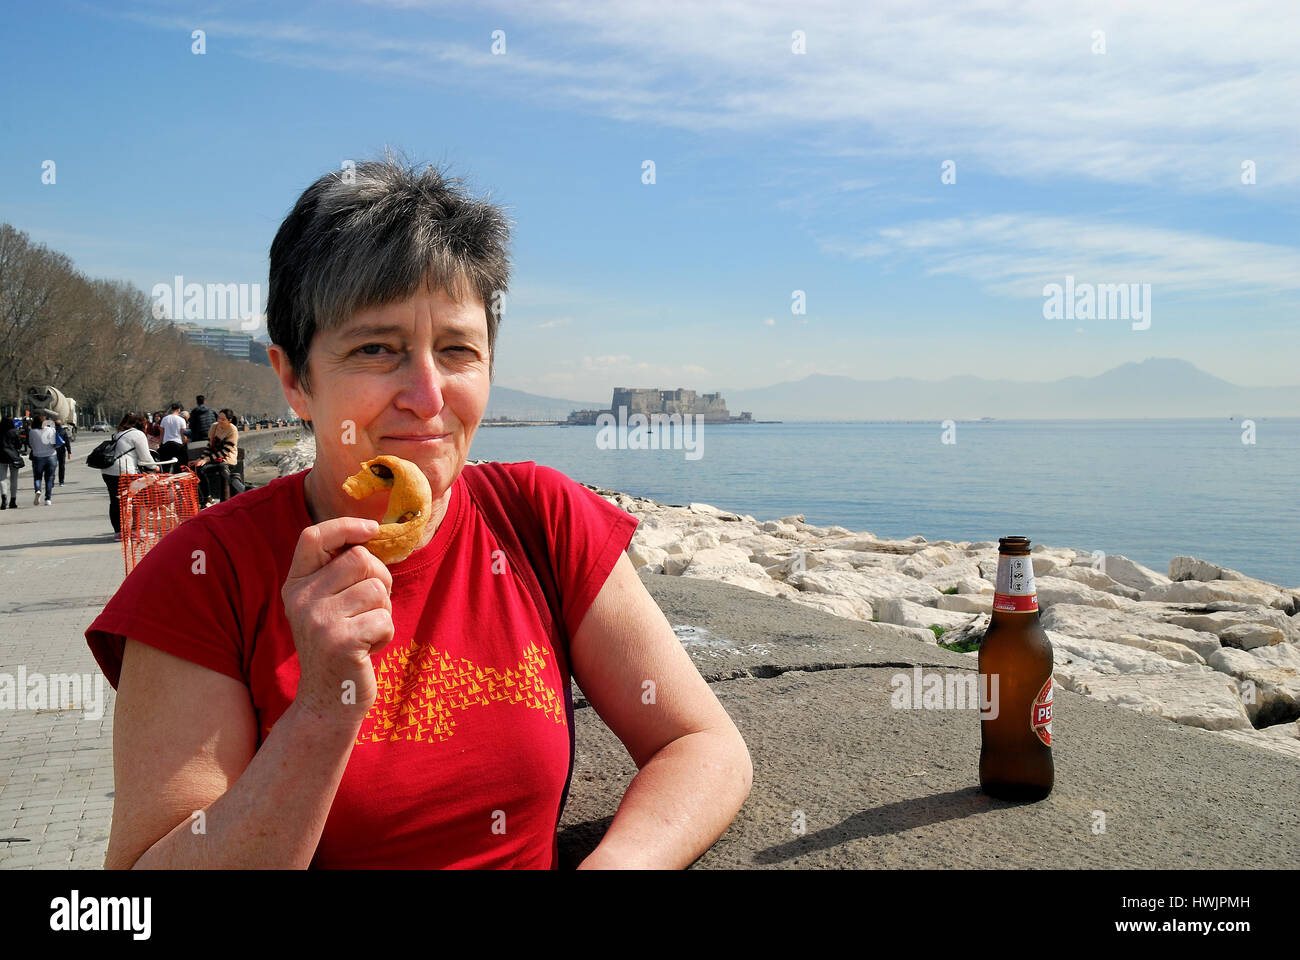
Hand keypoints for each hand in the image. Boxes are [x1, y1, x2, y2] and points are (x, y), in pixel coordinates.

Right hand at [282, 517, 393, 726]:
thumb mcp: (328, 605)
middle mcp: (301, 599)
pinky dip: (386, 633)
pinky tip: (368, 650)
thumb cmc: (340, 646)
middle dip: (380, 579)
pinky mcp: (340, 641)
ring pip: (376, 588)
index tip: (371, 529)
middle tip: (371, 608)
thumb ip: (339, 573)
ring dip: (383, 609)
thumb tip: (372, 532)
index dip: (345, 526)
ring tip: (366, 631)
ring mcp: (318, 620)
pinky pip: (384, 617)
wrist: (328, 702)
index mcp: (296, 585)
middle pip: (360, 558)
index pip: (313, 536)